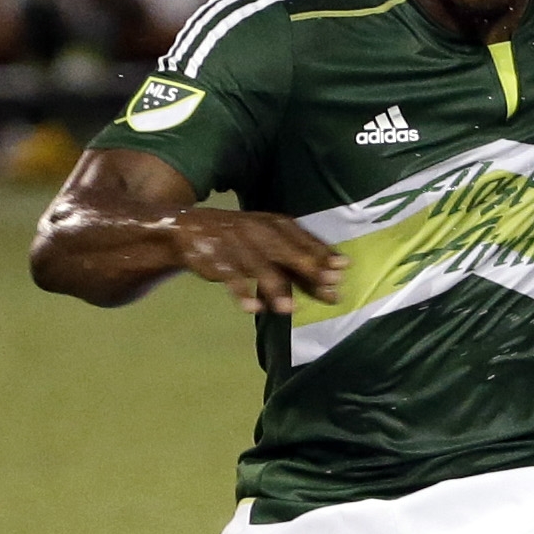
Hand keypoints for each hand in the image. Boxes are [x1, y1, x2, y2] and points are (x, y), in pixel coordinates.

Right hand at [168, 206, 346, 313]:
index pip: (304, 239)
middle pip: (286, 251)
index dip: (323, 253)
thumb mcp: (271, 243)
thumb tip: (338, 281)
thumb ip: (301, 262)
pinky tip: (253, 309)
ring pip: (258, 267)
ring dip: (273, 288)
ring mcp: (236, 244)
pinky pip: (230, 277)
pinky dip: (241, 292)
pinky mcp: (216, 258)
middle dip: (307, 267)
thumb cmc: (243, 240)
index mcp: (275, 224)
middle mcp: (257, 231)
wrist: (190, 228)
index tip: (343, 268)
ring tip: (288, 309)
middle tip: (327, 284)